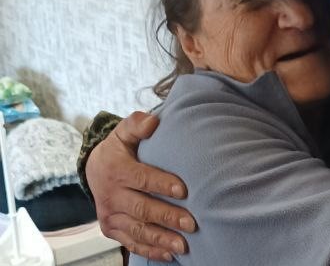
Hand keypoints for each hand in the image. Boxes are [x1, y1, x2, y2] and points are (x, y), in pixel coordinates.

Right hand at [86, 111, 196, 261]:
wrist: (93, 168)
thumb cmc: (118, 148)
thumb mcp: (124, 131)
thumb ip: (137, 124)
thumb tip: (152, 122)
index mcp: (117, 170)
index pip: (142, 179)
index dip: (162, 185)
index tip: (184, 190)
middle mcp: (111, 195)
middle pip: (142, 209)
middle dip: (167, 217)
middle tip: (191, 223)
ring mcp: (110, 215)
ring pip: (137, 230)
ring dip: (161, 238)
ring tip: (184, 245)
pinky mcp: (111, 229)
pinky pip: (131, 242)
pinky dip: (150, 250)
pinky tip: (169, 254)